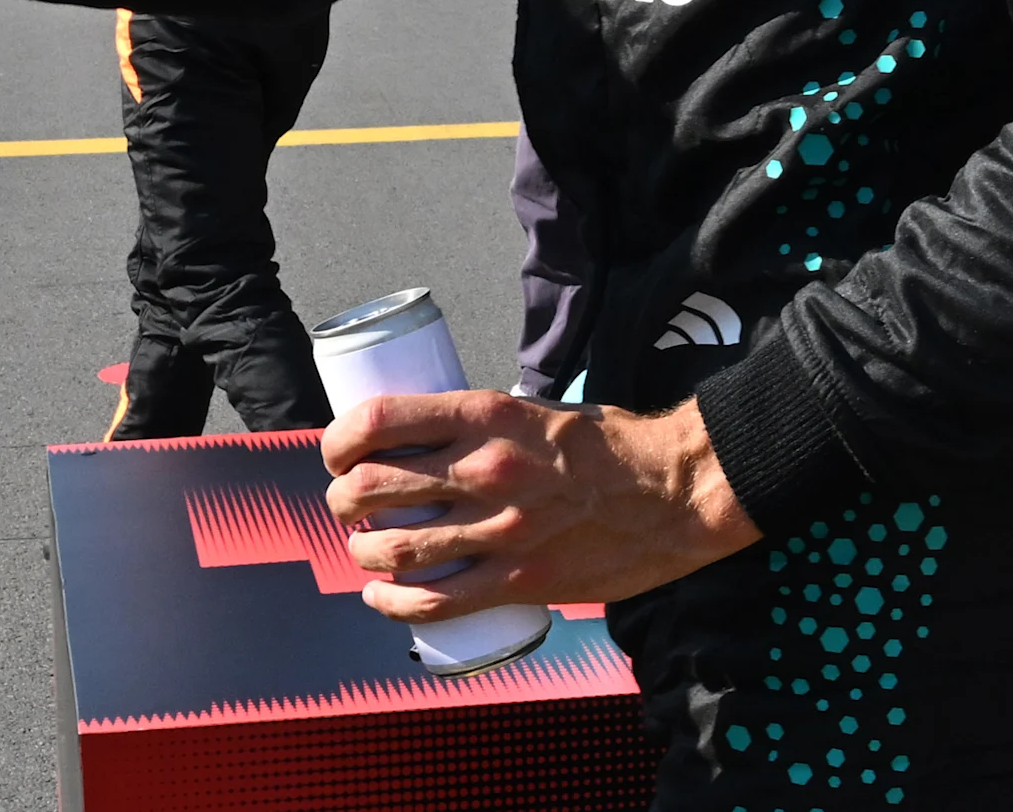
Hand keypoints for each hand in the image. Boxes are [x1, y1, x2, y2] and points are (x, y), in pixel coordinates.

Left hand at [322, 390, 756, 618]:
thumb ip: (479, 425)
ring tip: (364, 549)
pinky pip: (436, 602)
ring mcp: (501, 529)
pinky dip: (393, 603)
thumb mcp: (531, 408)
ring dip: (362, 552)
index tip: (337, 454)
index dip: (338, 441)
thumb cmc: (604, 444)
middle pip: (370, 488)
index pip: (376, 421)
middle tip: (346, 505)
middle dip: (341, 501)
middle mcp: (483, 469)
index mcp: (483, 414)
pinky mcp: (523, 580)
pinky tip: (381, 596)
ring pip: (392, 548)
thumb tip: (424, 441)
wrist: (675, 489)